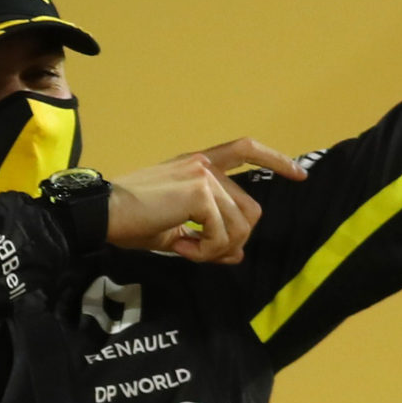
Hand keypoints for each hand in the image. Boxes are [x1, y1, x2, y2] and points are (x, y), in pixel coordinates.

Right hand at [106, 138, 307, 263]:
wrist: (102, 215)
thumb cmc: (129, 221)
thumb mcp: (176, 230)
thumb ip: (210, 237)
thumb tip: (238, 253)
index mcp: (198, 165)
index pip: (245, 149)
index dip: (275, 160)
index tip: (299, 175)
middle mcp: (204, 164)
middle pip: (250, 210)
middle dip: (231, 240)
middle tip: (198, 251)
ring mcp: (204, 175)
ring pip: (238, 226)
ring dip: (214, 249)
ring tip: (185, 249)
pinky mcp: (199, 192)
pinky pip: (222, 235)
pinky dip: (205, 251)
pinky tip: (181, 248)